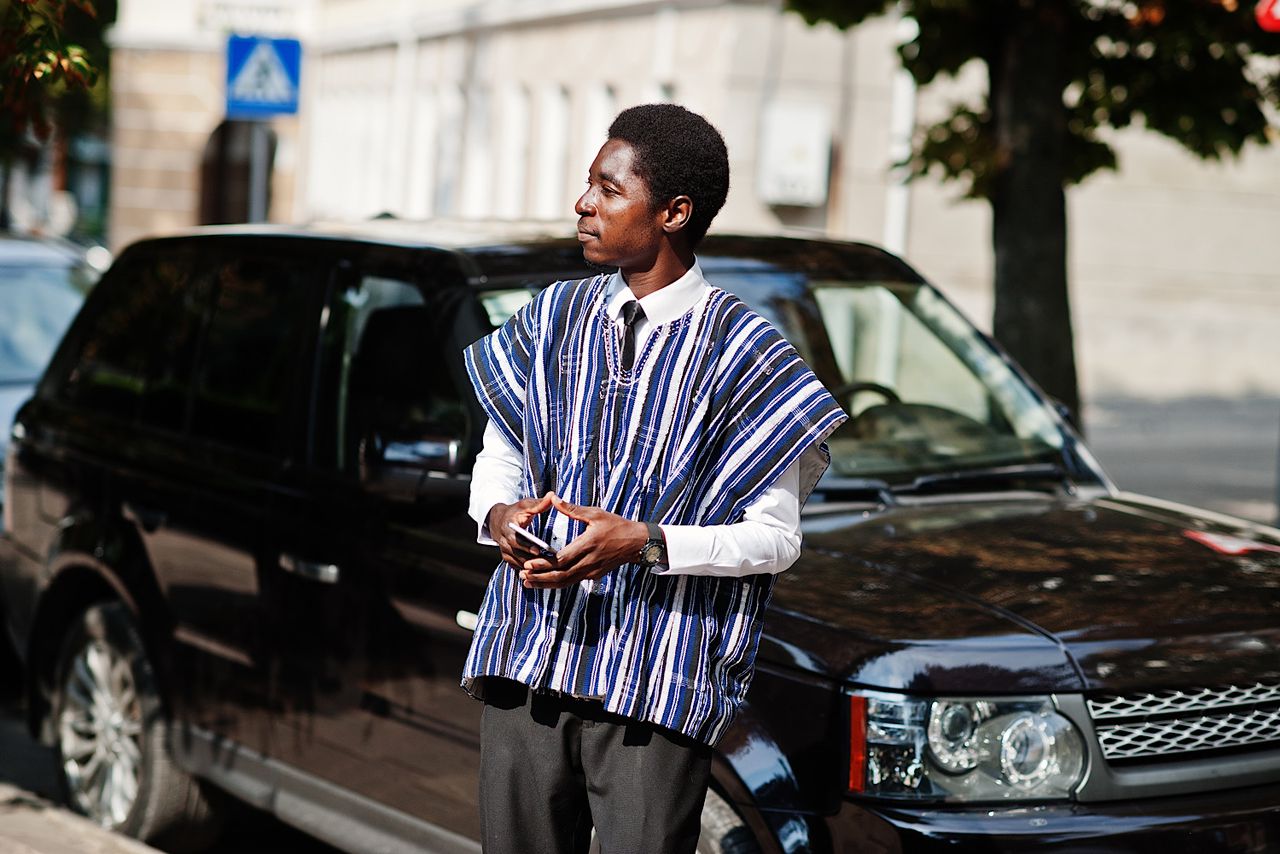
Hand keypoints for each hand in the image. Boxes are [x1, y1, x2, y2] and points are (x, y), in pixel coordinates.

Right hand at [488, 494, 553, 569]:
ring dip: (532, 566)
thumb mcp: (525, 505)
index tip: (538, 550)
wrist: (499, 521)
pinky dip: (528, 569)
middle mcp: (503, 541)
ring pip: (518, 562)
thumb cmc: (515, 512)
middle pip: (517, 553)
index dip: (526, 546)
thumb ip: (539, 503)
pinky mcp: (508, 558)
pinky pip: (518, 566)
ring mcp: (504, 551)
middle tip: (548, 562)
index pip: (515, 539)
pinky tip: (542, 570)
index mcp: (507, 527)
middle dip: (532, 558)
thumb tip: (552, 495)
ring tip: (548, 567)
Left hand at [519, 494, 646, 588]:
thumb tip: (553, 499)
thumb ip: (572, 509)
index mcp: (588, 545)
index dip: (544, 564)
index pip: (562, 560)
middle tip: (523, 577)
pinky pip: (572, 581)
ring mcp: (592, 571)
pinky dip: (557, 583)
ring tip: (529, 583)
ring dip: (546, 584)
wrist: (636, 543)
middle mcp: (589, 562)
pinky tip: (546, 581)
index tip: (528, 565)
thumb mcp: (595, 513)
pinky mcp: (593, 575)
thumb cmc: (616, 525)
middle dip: (540, 578)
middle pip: (561, 576)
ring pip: (566, 582)